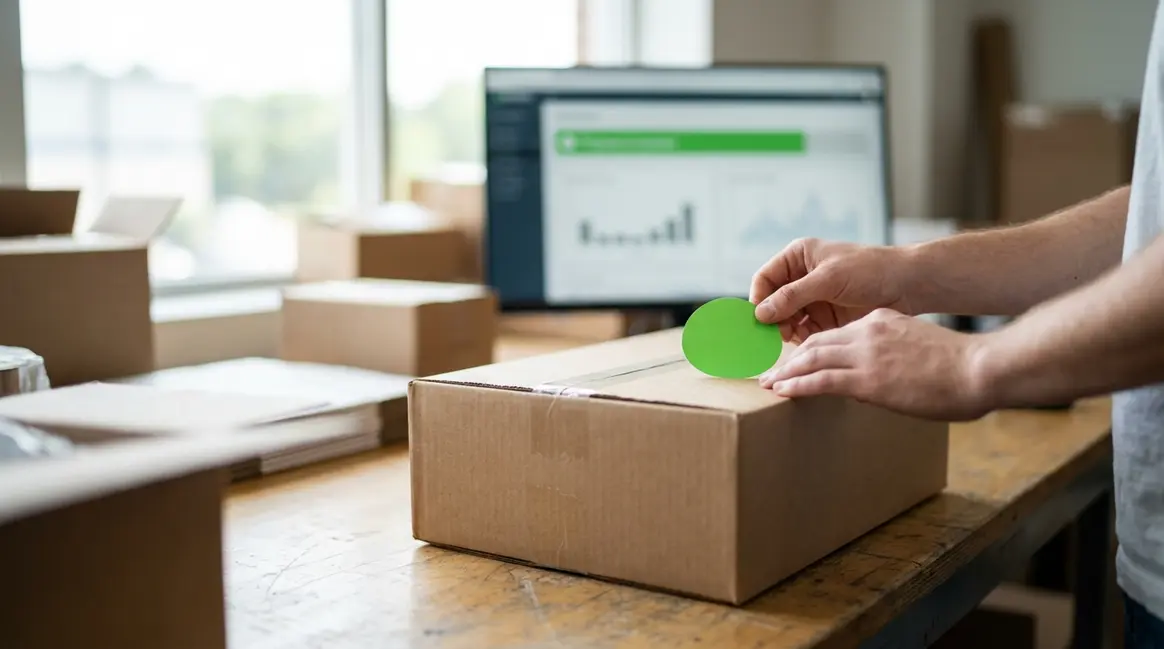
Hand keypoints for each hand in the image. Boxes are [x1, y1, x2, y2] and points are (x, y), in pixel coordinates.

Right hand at [750, 238, 915, 343]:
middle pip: (773, 302)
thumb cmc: (870, 270)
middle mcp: (802, 277)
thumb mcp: (828, 279)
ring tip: (796, 338)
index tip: (759, 320)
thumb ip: (792, 295)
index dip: (759, 299)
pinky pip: (804, 330)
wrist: (908, 285)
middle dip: (774, 319)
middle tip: (779, 334)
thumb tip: (760, 313)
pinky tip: (810, 342)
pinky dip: (803, 338)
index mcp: (798, 257)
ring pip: (786, 319)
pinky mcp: (825, 317)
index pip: (765, 278)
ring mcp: (813, 299)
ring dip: (788, 330)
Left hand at [758, 309, 992, 420]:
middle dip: (791, 359)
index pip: (837, 334)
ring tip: (769, 383)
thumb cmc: (963, 366)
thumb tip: (875, 383)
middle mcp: (869, 331)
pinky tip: (782, 391)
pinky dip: (797, 385)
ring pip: (813, 358)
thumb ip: (894, 358)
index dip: (813, 347)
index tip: (798, 359)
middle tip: (773, 372)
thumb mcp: (919, 349)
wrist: (981, 368)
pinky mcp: (868, 379)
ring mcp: (867, 354)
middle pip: (817, 342)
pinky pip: (821, 380)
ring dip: (787, 372)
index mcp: (882, 321)